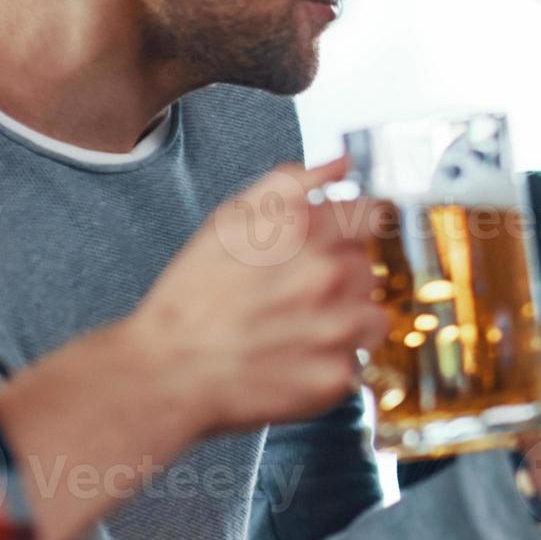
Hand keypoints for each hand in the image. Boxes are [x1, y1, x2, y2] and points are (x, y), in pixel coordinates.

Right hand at [126, 160, 383, 435]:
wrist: (167, 369)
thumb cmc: (193, 295)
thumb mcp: (231, 219)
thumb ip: (292, 182)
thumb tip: (343, 164)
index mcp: (305, 230)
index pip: (373, 215)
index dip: (356, 231)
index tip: (344, 244)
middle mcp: (329, 274)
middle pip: (369, 269)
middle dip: (341, 281)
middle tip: (296, 297)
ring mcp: (337, 328)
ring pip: (372, 318)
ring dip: (346, 323)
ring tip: (297, 331)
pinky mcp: (336, 375)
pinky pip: (355, 363)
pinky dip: (331, 364)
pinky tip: (293, 361)